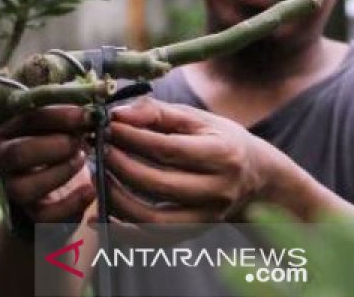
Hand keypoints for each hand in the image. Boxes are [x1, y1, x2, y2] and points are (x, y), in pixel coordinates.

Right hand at [0, 106, 95, 222]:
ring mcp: (12, 190)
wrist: (51, 196)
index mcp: (6, 131)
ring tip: (82, 161)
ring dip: (60, 172)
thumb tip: (93, 111)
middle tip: (80, 142)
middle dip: (55, 146)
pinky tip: (90, 190)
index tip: (87, 115)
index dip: (59, 116)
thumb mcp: (56, 130)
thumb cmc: (56, 152)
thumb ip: (68, 119)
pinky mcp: (29, 216)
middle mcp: (1, 160)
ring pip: (24, 187)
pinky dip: (72, 202)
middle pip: (17, 153)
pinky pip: (46, 215)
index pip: (26, 119)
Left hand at [102, 97, 285, 222]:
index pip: (168, 149)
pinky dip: (124, 231)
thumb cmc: (218, 139)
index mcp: (222, 155)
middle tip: (99, 150)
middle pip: (158, 185)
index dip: (132, 139)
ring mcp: (207, 217)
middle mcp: (218, 190)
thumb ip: (156, 112)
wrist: (255, 176)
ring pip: (154, 221)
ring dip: (117, 200)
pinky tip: (100, 215)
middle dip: (120, 167)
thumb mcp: (195, 118)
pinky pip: (154, 240)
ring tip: (98, 177)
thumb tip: (117, 115)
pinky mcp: (195, 233)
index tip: (107, 127)